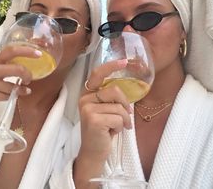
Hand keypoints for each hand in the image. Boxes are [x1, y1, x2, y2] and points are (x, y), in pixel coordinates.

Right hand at [0, 45, 40, 100]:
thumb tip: (26, 57)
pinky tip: (14, 95)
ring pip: (12, 86)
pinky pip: (5, 96)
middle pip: (17, 69)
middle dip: (27, 74)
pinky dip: (11, 96)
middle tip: (29, 78)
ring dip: (21, 90)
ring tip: (26, 90)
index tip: (39, 54)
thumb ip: (4, 61)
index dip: (27, 51)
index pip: (12, 51)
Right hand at [73, 59, 131, 185]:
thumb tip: (127, 90)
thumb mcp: (106, 110)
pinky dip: (121, 126)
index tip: (124, 61)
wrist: (94, 152)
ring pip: (119, 107)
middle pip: (115, 90)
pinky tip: (113, 132)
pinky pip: (118, 118)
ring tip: (118, 126)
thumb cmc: (103, 129)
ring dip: (124, 119)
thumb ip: (111, 98)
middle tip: (125, 115)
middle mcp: (85, 99)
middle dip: (125, 104)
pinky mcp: (93, 120)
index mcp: (88, 93)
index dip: (111, 66)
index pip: (98, 74)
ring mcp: (87, 109)